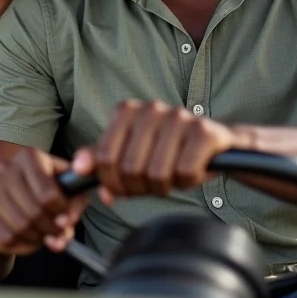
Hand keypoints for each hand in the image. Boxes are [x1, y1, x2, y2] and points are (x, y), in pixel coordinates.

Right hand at [0, 147, 89, 254]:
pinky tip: (25, 239)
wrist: (6, 202)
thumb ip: (75, 205)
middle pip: (34, 211)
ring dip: (36, 238)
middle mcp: (5, 168)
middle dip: (50, 229)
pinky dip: (21, 245)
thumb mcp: (65, 190)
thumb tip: (66, 224)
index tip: (65, 219)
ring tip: (41, 235)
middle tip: (56, 233)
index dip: (62, 213)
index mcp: (30, 156)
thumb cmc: (41, 194)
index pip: (48, 193)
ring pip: (19, 227)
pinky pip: (5, 238)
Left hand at [73, 100, 253, 203]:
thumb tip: (79, 170)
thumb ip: (102, 163)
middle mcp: (150, 109)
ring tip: (172, 176)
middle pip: (129, 168)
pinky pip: (185, 172)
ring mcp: (178, 117)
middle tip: (153, 184)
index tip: (124, 188)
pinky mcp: (204, 131)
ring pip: (157, 172)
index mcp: (126, 112)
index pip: (105, 157)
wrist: (216, 145)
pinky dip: (188, 181)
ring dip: (165, 186)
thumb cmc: (168, 152)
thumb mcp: (130, 155)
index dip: (113, 182)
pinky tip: (192, 171)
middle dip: (140, 187)